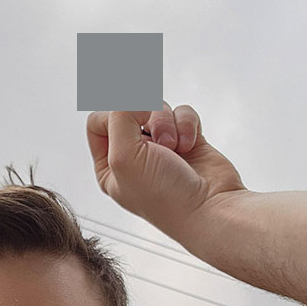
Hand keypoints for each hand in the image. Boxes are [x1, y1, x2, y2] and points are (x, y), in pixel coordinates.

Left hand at [86, 101, 246, 242]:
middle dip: (145, 117)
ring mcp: (160, 148)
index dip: (114, 117)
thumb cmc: (164, 194)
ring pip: (157, 108)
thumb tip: (135, 96)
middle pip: (128, 110)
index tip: (133, 126)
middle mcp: (132, 156)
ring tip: (175, 147)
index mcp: (108, 167)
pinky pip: (182, 113)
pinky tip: (191, 145)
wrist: (209, 209)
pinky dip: (187, 124)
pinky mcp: (187, 141)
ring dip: (167, 122)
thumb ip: (119, 116)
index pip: (97, 122)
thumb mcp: (123, 156)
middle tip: (158, 140)